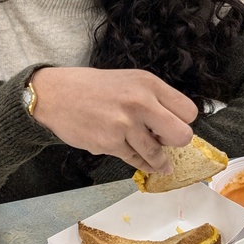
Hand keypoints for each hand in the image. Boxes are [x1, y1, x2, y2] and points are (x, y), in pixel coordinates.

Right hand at [30, 67, 197, 173]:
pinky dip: (140, 163)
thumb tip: (171, 123)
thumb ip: (151, 98)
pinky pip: (135, 160)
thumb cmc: (90, 87)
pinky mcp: (110, 143)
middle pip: (182, 135)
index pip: (188, 111)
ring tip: (160, 163)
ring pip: (157, 153)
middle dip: (176, 142)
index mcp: (148, 84)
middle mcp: (140, 102)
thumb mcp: (128, 80)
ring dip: (159, 160)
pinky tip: (143, 163)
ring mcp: (125, 125)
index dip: (182, 121)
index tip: (173, 125)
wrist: (55, 94)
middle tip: (165, 142)